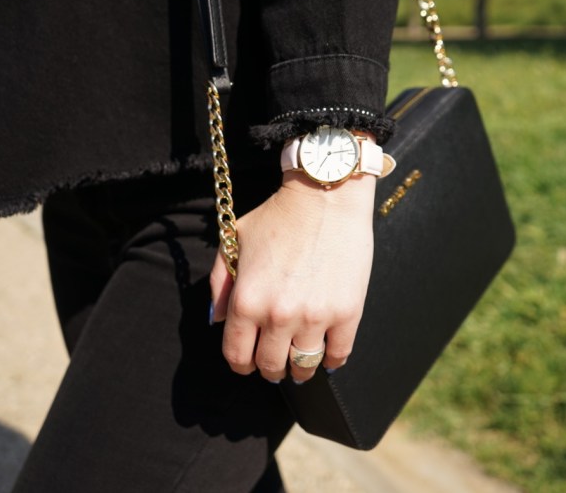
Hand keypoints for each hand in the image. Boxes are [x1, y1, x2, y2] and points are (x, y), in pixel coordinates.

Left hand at [209, 171, 374, 383]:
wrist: (326, 196)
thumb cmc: (279, 215)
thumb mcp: (235, 241)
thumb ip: (219, 284)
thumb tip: (218, 321)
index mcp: (246, 300)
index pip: (237, 355)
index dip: (241, 364)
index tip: (249, 362)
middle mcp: (277, 315)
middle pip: (271, 366)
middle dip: (270, 368)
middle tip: (275, 362)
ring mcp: (314, 317)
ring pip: (304, 366)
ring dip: (300, 369)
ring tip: (301, 361)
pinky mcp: (347, 313)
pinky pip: (339, 354)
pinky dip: (332, 359)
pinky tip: (327, 352)